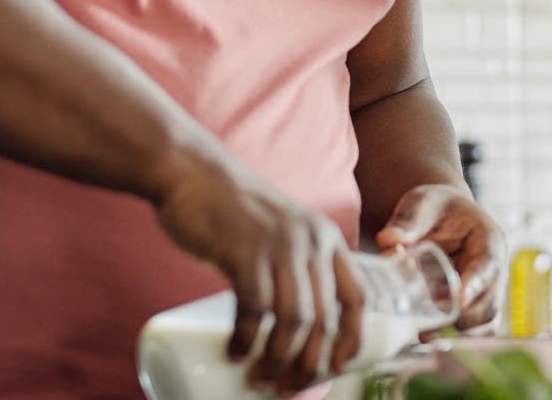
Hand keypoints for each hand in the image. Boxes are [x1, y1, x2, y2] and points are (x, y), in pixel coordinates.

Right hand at [154, 151, 363, 394]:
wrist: (193, 172)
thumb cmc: (233, 210)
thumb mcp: (280, 230)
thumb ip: (291, 262)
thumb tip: (290, 325)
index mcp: (326, 238)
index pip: (358, 295)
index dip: (353, 337)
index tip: (339, 367)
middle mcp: (311, 242)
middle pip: (325, 318)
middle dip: (309, 364)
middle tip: (287, 387)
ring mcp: (280, 246)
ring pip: (295, 320)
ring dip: (279, 359)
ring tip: (261, 378)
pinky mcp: (245, 252)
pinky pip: (255, 309)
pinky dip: (247, 338)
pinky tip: (237, 352)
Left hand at [374, 183, 506, 330]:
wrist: (440, 217)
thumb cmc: (434, 208)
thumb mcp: (421, 203)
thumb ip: (408, 219)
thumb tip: (389, 240)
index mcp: (488, 239)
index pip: (488, 265)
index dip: (476, 284)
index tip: (459, 300)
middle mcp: (494, 271)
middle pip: (489, 304)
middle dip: (462, 320)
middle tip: (429, 327)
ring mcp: (487, 293)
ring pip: (484, 325)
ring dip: (458, 335)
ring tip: (424, 336)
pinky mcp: (473, 310)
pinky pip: (472, 334)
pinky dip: (454, 342)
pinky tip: (425, 339)